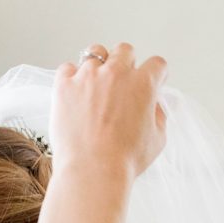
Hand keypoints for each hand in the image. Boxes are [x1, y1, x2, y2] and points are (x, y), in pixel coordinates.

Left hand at [49, 43, 167, 179]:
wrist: (92, 172)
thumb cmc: (125, 160)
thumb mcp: (158, 139)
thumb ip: (158, 115)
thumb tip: (154, 105)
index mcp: (143, 83)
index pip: (156, 64)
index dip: (156, 75)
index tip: (152, 81)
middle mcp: (117, 72)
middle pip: (125, 51)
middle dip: (126, 63)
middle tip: (121, 82)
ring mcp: (88, 76)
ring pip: (95, 53)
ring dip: (98, 66)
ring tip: (95, 85)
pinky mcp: (64, 86)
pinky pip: (67, 68)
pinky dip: (71, 76)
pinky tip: (74, 91)